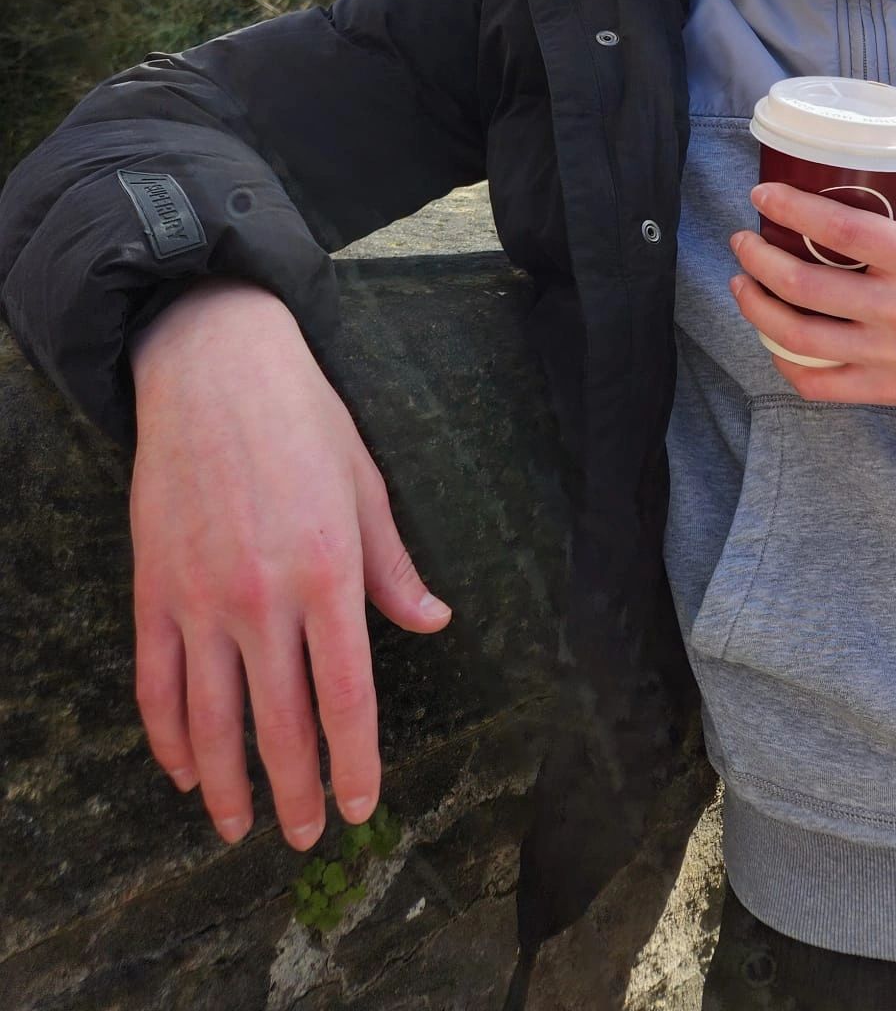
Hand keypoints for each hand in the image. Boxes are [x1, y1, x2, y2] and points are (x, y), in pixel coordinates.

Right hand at [128, 277, 452, 852]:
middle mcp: (262, 598)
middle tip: (309, 835)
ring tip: (239, 828)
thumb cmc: (304, 420)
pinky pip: (156, 683)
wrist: (214, 367)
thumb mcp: (367, 486)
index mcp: (328, 572)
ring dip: (225, 786)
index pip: (346, 696)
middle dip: (295, 792)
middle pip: (278, 725)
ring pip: (210, 722)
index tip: (363, 804)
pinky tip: (182, 769)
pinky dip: (167, 736)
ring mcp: (199, 598)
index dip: (355, 760)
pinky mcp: (153, 589)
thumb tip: (434, 622)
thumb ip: (394, 568)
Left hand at [728, 181, 895, 411]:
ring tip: (743, 283)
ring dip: (757, 307)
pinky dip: (785, 363)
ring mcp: (889, 354)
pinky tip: (773, 340)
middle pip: (804, 285)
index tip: (762, 193)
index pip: (840, 231)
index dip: (792, 208)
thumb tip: (879, 173)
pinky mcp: (886, 388)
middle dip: (758, 258)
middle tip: (743, 239)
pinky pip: (819, 385)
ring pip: (799, 337)